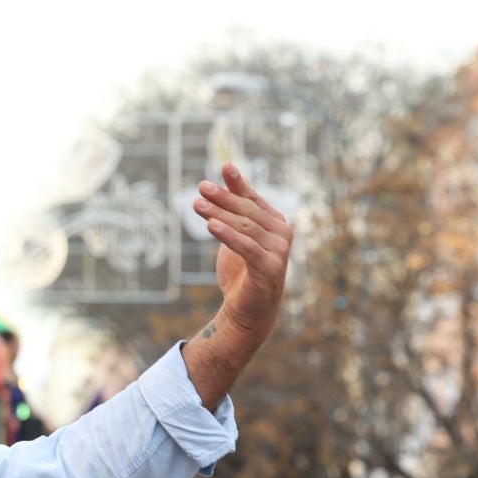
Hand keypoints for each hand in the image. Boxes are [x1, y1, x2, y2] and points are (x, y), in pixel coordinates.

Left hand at [192, 163, 291, 335]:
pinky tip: (210, 225)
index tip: (224, 166)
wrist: (247, 311)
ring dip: (219, 214)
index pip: (253, 198)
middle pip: (247, 210)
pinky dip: (228, 235)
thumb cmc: (241, 271)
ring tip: (196, 205)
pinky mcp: (269, 268)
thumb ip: (232, 214)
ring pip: (245, 227)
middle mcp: (281, 232)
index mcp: (274, 222)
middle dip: (223, 198)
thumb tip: (219, 187)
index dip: (238, 183)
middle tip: (200, 187)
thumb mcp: (235, 237)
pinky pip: (247, 247)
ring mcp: (278, 250)